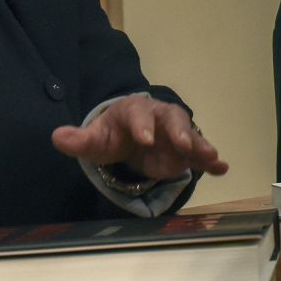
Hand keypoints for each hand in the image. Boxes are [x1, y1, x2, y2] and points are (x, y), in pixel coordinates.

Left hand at [51, 94, 228, 179]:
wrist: (132, 135)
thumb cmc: (113, 133)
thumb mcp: (95, 138)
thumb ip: (79, 139)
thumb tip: (57, 137)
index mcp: (134, 111)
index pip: (138, 115)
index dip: (141, 125)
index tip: (143, 138)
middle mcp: (160, 118)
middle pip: (171, 119)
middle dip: (179, 131)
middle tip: (184, 143)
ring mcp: (175, 134)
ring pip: (191, 135)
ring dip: (201, 144)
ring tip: (212, 156)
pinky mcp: (186, 151)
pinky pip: (201, 154)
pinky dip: (212, 161)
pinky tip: (223, 169)